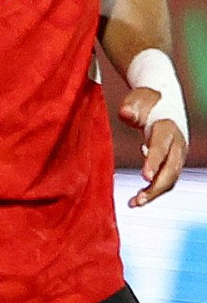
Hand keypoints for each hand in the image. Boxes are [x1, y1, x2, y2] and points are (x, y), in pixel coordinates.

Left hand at [120, 88, 186, 206]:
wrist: (163, 100)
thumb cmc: (146, 100)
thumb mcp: (138, 99)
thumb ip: (131, 108)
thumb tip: (126, 115)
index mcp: (168, 129)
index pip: (161, 148)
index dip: (153, 163)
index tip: (144, 177)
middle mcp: (177, 145)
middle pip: (170, 170)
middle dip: (155, 187)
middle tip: (137, 200)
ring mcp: (177, 156)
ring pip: (170, 179)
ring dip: (154, 193)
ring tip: (134, 204)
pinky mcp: (172, 162)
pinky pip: (166, 180)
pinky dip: (154, 191)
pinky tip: (137, 199)